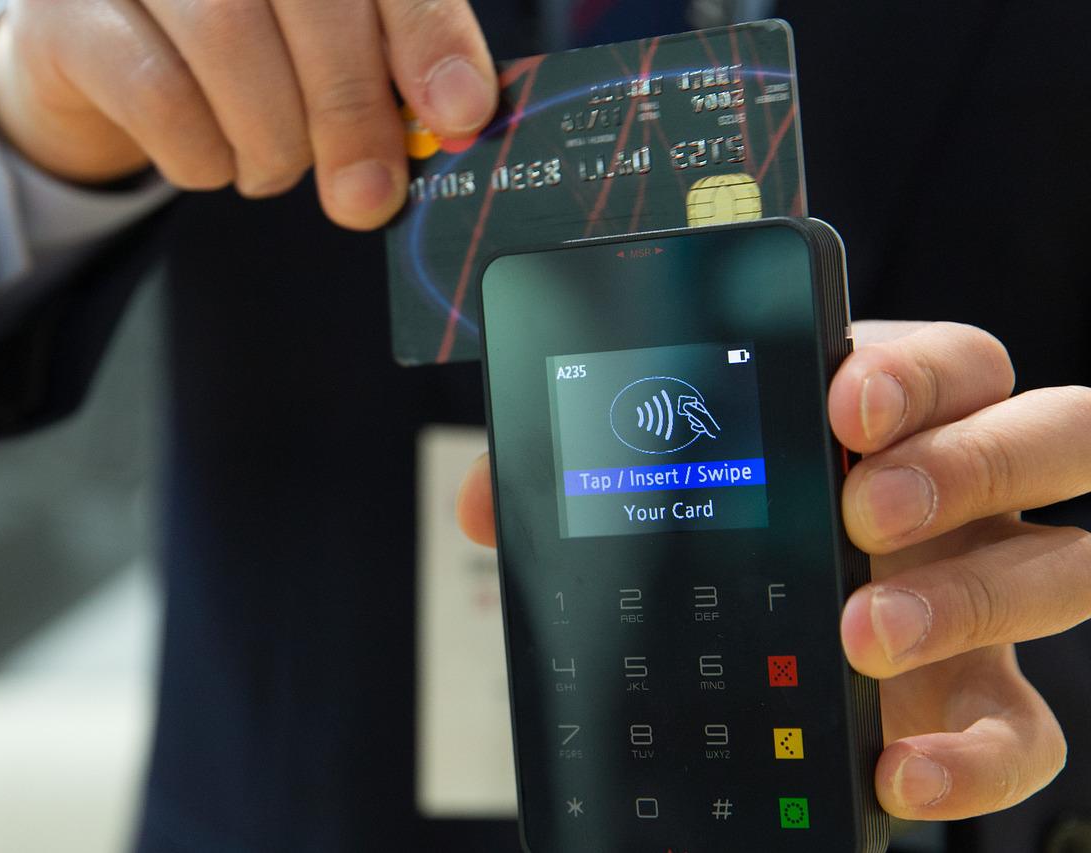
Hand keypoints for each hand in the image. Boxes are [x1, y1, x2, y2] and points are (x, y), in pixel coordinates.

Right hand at [0, 0, 497, 229]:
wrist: (102, 47)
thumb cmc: (240, 41)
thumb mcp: (323, 41)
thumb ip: (387, 62)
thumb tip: (456, 118)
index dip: (426, 34)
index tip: (460, 115)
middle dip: (352, 113)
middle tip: (368, 195)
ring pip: (229, 43)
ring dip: (272, 141)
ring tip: (275, 169)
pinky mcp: (62, 10)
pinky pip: (157, 94)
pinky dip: (203, 155)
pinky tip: (214, 163)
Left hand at [456, 320, 1090, 820]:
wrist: (753, 657)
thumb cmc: (717, 538)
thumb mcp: (657, 493)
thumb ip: (577, 477)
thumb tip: (483, 501)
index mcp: (888, 417)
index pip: (950, 359)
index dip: (915, 371)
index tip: (841, 401)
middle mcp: (962, 492)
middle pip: (1049, 433)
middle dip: (964, 463)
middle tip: (859, 509)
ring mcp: (984, 591)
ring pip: (1064, 569)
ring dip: (970, 597)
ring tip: (860, 633)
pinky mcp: (981, 702)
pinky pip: (1029, 730)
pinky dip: (977, 758)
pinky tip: (895, 770)